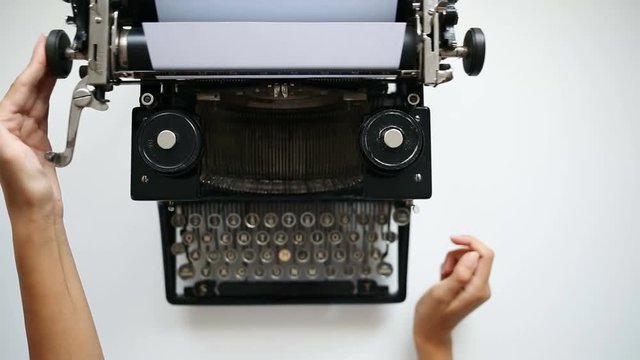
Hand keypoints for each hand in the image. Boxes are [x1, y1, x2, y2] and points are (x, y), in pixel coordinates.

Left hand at [0, 36, 61, 219]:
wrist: (38, 210)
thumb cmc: (22, 189)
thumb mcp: (7, 154)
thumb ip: (3, 131)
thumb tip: (2, 110)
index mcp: (1, 125)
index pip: (19, 88)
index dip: (32, 66)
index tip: (42, 49)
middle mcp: (10, 126)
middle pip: (28, 89)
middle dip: (41, 67)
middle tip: (53, 48)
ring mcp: (26, 133)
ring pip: (38, 97)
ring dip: (48, 79)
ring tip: (57, 62)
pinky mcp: (39, 141)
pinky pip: (47, 111)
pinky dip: (53, 97)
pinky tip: (57, 89)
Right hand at [414, 235, 493, 359]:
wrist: (431, 330)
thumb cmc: (433, 316)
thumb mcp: (442, 293)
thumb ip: (459, 273)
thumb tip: (472, 256)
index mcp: (478, 288)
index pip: (485, 255)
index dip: (470, 242)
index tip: (454, 240)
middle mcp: (481, 287)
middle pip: (475, 255)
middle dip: (456, 256)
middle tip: (444, 269)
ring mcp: (476, 287)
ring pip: (467, 259)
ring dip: (452, 262)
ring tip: (443, 277)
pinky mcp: (469, 286)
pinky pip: (463, 266)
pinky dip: (451, 268)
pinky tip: (445, 279)